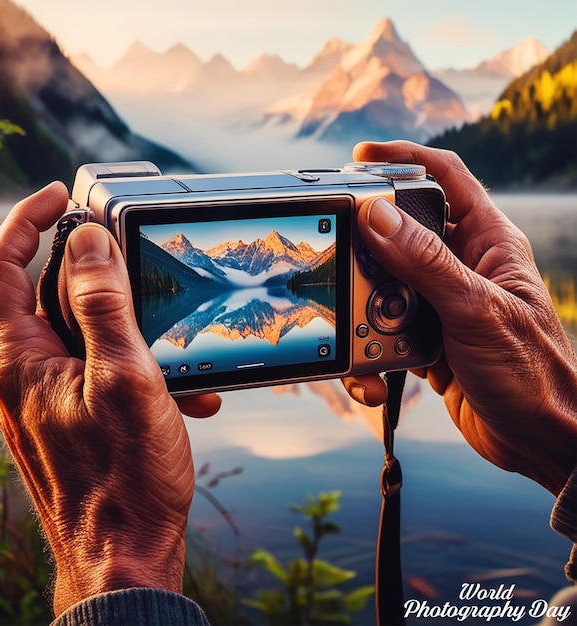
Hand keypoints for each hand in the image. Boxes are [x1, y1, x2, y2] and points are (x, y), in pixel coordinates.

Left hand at [0, 183, 220, 615]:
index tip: (61, 196)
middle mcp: (24, 376)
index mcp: (20, 360)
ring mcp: (48, 399)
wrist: (126, 556)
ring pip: (84, 336)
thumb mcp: (125, 379)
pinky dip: (138, 369)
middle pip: (48, 298)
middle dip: (96, 276)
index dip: (27, 222)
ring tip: (175, 346)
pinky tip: (183, 392)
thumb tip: (85, 244)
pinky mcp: (73, 418)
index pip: (1, 268)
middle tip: (137, 262)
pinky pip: (101, 372)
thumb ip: (103, 306)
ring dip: (132, 330)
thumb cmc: (125, 478)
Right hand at [342, 141, 576, 495]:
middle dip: (367, 248)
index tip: (361, 157)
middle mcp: (462, 267)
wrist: (537, 438)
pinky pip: (383, 329)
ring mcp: (441, 302)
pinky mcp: (425, 337)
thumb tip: (376, 215)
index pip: (446, 178)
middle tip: (340, 255)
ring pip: (384, 286)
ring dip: (364, 310)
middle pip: (401, 233)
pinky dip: (370, 351)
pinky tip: (374, 376)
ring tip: (359, 332)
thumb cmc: (532, 373)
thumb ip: (425, 261)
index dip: (404, 159)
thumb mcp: (474, 309)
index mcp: (488, 242)